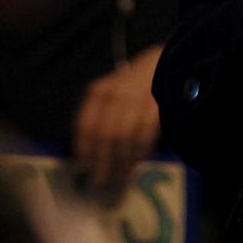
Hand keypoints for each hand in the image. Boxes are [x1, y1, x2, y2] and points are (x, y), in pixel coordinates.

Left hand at [72, 45, 162, 188]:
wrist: (158, 63)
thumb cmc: (128, 86)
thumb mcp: (107, 95)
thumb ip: (98, 120)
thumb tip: (86, 159)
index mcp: (98, 92)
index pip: (86, 125)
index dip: (84, 149)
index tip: (85, 168)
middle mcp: (115, 94)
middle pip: (105, 135)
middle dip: (103, 161)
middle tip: (101, 180)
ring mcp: (136, 98)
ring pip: (125, 137)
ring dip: (122, 161)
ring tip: (120, 175)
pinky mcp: (155, 103)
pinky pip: (145, 134)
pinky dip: (140, 152)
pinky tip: (136, 162)